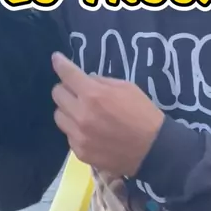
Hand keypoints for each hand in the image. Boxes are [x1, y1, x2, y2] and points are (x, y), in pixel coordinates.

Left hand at [51, 52, 164, 176]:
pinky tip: (90, 130)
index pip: (67, 74)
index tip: (57, 59)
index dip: (60, 64)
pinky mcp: (80, 151)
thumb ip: (101, 82)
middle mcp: (81, 114)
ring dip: (67, 110)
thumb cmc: (142, 113)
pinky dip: (75, 129)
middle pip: (57, 94)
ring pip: (58, 116)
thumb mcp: (126, 87)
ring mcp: (78, 135)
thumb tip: (85, 79)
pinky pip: (68, 134)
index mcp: (93, 95)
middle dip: (66, 89)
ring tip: (82, 112)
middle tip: (77, 91)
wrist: (153, 149)